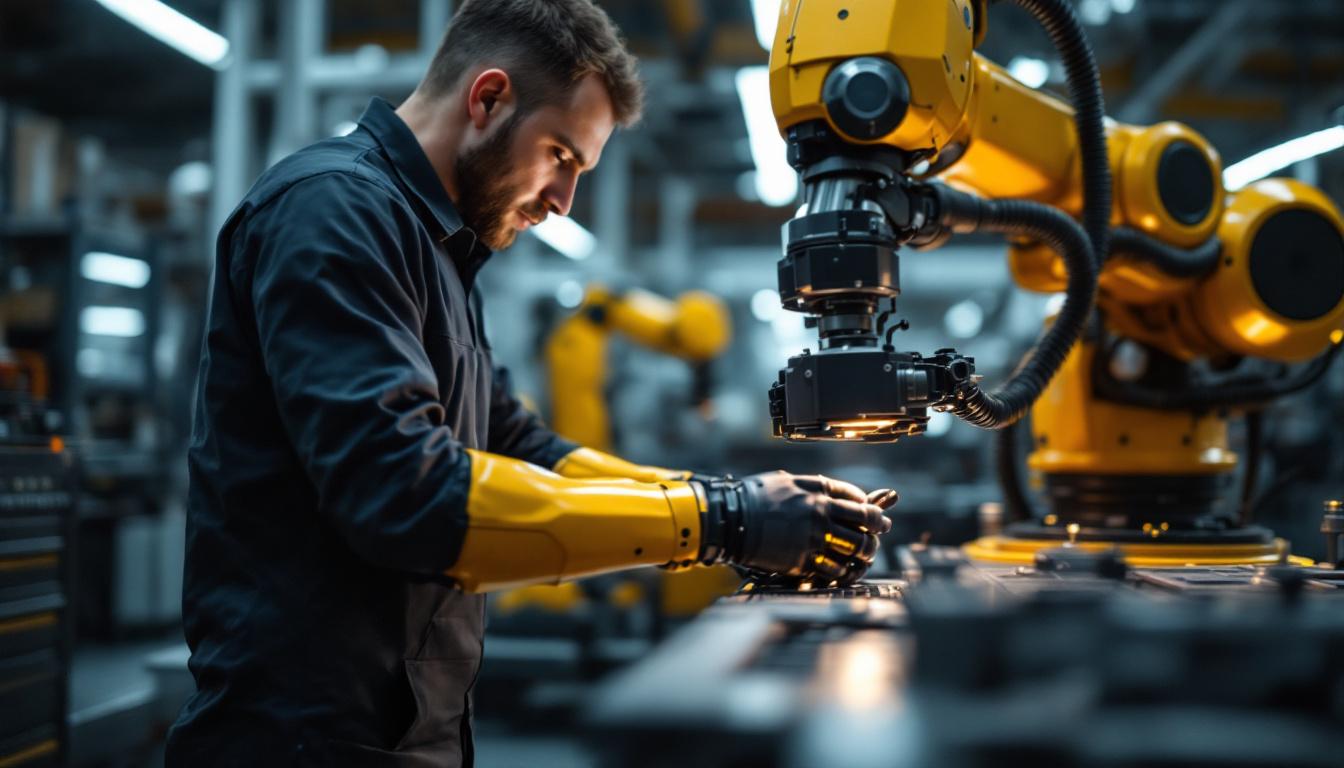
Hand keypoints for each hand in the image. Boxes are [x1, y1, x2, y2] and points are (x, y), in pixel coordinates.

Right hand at [693, 471, 894, 585]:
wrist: (730, 520)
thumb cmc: (754, 497)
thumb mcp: (787, 480)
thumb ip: (813, 487)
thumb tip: (832, 494)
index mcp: (818, 493)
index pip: (858, 501)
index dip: (872, 510)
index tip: (876, 516)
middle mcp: (821, 515)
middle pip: (864, 526)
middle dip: (876, 532)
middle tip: (878, 536)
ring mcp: (813, 539)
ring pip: (854, 549)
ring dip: (863, 554)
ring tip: (863, 556)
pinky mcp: (802, 561)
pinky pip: (834, 569)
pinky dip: (842, 570)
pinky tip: (842, 569)